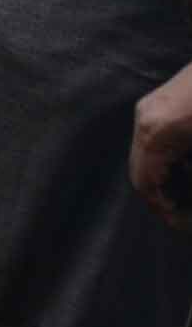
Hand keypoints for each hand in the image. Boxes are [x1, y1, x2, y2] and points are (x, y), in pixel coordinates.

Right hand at [132, 60, 191, 228]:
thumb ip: (190, 175)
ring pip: (145, 155)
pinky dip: (168, 160)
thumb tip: (187, 210)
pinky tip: (189, 163)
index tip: (185, 225)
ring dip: (166, 178)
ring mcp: (150, 107)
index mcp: (156, 133)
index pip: (144, 183)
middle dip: (163, 197)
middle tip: (185, 214)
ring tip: (188, 191)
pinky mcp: (161, 101)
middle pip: (140, 171)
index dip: (164, 210)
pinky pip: (153, 139)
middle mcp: (145, 118)